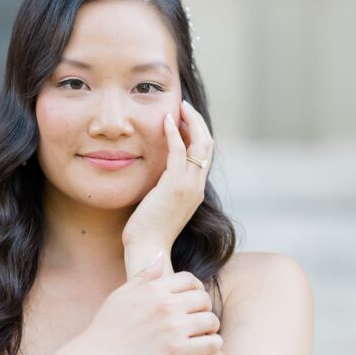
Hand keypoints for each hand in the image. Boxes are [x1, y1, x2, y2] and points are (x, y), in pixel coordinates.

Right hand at [78, 250, 222, 354]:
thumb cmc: (105, 328)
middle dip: (205, 308)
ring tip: (204, 333)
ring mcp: (174, 329)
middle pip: (204, 299)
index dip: (196, 289)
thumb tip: (159, 257)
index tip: (194, 300)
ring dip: (211, 327)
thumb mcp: (120, 295)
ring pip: (211, 320)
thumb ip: (143, 276)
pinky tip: (206, 347)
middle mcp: (166, 306)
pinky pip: (212, 343)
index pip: (190, 280)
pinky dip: (214, 344)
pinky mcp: (178, 352)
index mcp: (154, 290)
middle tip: (199, 318)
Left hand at [121, 99, 212, 260]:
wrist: (147, 248)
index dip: (198, 134)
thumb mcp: (160, 205)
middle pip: (208, 145)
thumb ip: (163, 188)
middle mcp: (197, 187)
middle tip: (184, 106)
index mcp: (195, 191)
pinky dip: (174, 133)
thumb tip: (154, 175)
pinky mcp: (175, 185)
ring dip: (190, 121)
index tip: (185, 120)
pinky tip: (165, 121)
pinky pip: (179, 151)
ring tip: (178, 107)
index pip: (205, 155)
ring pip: (200, 144)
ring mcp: (189, 186)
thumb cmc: (147, 231)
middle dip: (198, 122)